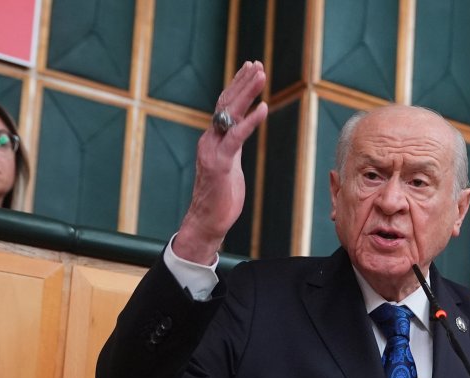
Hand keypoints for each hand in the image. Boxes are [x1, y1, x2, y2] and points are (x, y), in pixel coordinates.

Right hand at [174, 61, 268, 263]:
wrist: (206, 222)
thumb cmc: (220, 197)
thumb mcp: (229, 165)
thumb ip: (232, 146)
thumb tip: (239, 132)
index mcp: (213, 139)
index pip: (225, 106)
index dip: (237, 86)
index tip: (250, 68)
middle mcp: (210, 139)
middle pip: (227, 103)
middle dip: (243, 82)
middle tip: (257, 64)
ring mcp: (213, 150)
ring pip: (230, 114)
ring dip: (247, 92)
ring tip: (261, 75)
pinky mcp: (220, 164)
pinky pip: (236, 137)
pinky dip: (250, 121)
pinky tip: (263, 108)